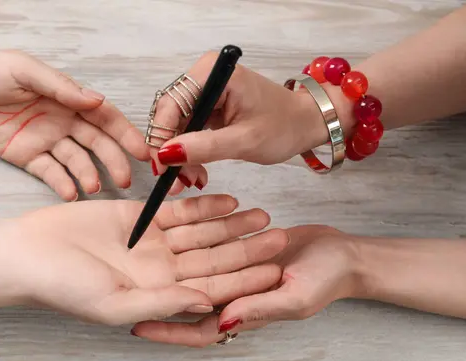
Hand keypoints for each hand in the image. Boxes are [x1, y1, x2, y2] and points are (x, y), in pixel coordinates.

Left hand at [0, 26, 149, 200]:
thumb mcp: (25, 70)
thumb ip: (62, 88)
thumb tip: (97, 102)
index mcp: (66, 98)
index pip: (104, 117)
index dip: (125, 134)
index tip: (143, 152)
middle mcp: (61, 121)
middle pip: (96, 144)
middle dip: (114, 161)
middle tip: (125, 180)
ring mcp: (44, 140)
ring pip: (76, 161)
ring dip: (89, 175)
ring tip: (95, 188)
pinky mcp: (25, 157)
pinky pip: (49, 173)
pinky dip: (62, 184)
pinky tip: (71, 193)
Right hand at [0, 195, 288, 325]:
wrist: (26, 252)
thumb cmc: (62, 285)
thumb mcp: (114, 302)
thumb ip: (162, 301)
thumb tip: (206, 303)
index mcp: (157, 295)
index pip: (211, 287)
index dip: (244, 278)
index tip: (275, 269)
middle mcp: (159, 269)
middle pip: (213, 258)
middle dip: (247, 248)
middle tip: (281, 235)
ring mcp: (150, 242)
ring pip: (201, 231)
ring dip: (231, 223)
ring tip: (262, 213)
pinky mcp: (137, 216)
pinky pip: (177, 209)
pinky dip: (202, 203)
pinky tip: (227, 197)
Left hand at [131, 224, 360, 345]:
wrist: (344, 253)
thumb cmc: (327, 280)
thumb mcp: (296, 297)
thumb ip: (260, 309)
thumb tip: (223, 322)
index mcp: (243, 314)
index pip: (197, 328)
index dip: (168, 330)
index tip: (137, 327)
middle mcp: (233, 295)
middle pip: (187, 302)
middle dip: (157, 300)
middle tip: (124, 293)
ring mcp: (234, 273)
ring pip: (194, 272)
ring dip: (170, 268)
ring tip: (138, 258)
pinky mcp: (238, 251)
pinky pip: (209, 247)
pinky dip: (194, 238)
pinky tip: (172, 228)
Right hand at [148, 51, 348, 193]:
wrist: (304, 124)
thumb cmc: (284, 126)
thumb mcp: (244, 141)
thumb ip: (203, 147)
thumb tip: (165, 155)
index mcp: (213, 72)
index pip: (171, 104)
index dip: (161, 137)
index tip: (161, 168)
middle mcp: (204, 75)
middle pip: (169, 115)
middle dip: (170, 150)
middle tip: (175, 182)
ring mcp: (204, 90)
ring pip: (175, 126)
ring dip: (178, 156)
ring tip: (189, 181)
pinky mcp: (207, 105)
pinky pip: (186, 130)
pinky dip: (188, 152)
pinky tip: (194, 171)